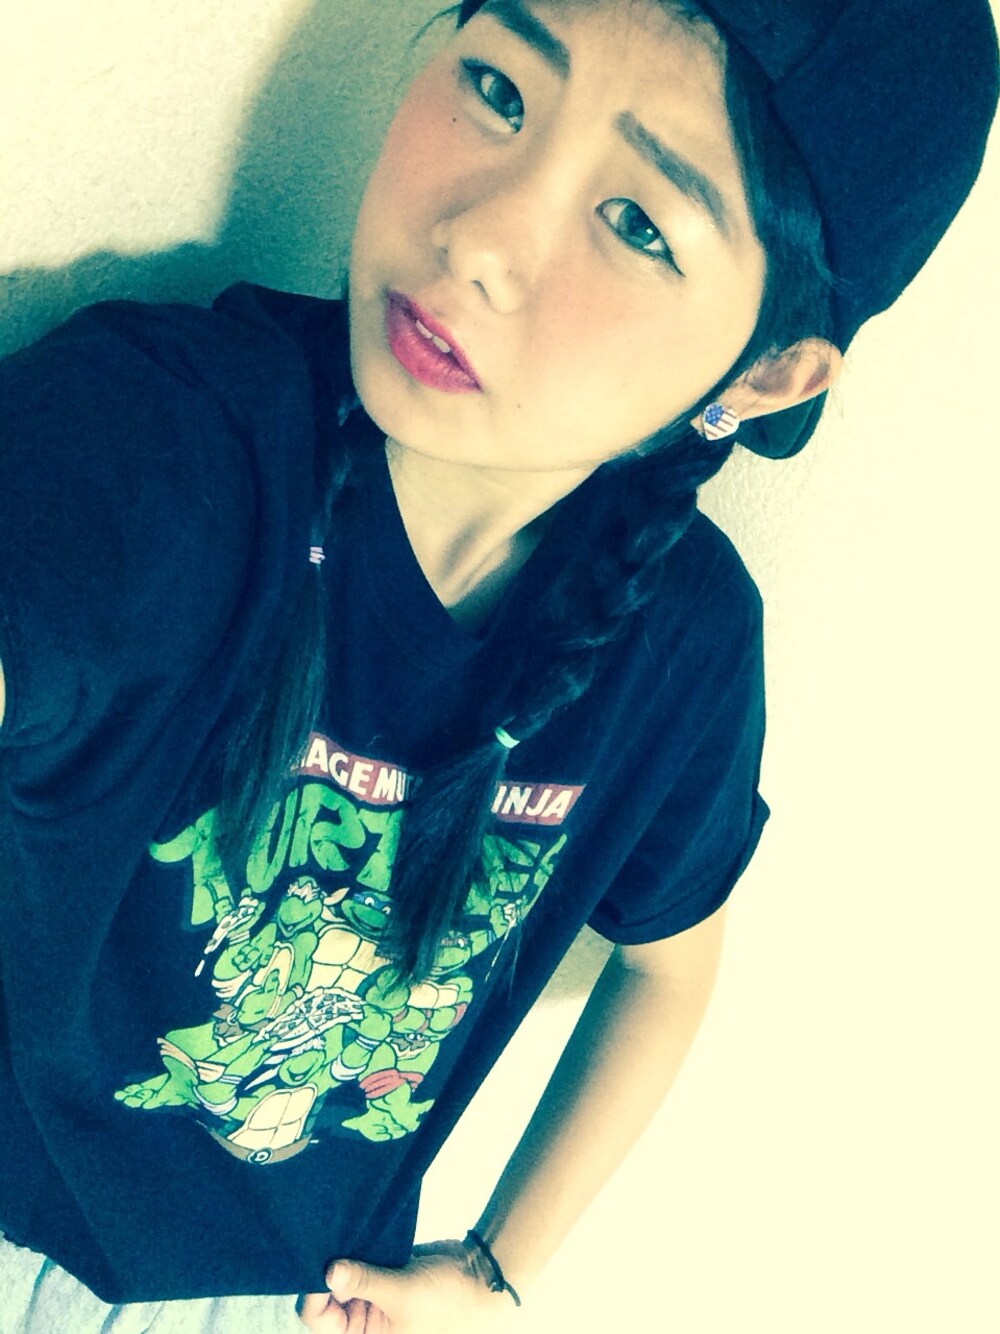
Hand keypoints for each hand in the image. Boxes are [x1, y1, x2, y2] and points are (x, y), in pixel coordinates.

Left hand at [298, 1240, 517, 1332]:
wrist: (480, 1275)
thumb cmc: (446, 1301)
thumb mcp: (402, 1294)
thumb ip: (365, 1281)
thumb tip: (328, 1272)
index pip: (322, 1322)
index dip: (314, 1297)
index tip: (316, 1266)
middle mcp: (364, 1319)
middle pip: (327, 1298)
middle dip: (325, 1273)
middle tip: (322, 1241)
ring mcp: (373, 1294)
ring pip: (342, 1276)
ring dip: (340, 1257)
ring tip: (333, 1232)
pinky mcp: (383, 1270)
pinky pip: (359, 1260)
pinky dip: (354, 1246)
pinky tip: (350, 1228)